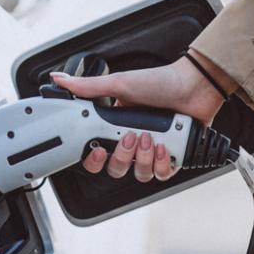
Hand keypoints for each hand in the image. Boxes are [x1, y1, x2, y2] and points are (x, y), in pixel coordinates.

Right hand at [51, 51, 236, 181]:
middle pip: (117, 168)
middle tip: (131, 137)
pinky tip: (164, 147)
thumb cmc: (160, 82)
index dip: (94, 158)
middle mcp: (134, 141)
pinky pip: (162, 174)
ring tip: (151, 138)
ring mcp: (153, 151)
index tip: (97, 150)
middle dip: (122, 156)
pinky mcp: (173, 157)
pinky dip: (162, 163)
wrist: (194, 85)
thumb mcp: (119, 84)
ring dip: (144, 158)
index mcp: (117, 127)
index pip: (98, 153)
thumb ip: (87, 87)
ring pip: (139, 174)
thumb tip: (59, 79)